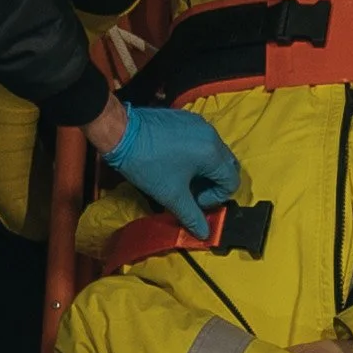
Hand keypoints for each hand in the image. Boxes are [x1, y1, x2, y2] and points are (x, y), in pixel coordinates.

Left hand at [104, 102, 240, 233]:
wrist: (121, 132)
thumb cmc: (148, 165)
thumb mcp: (171, 194)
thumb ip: (191, 215)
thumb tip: (205, 234)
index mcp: (212, 153)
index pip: (231, 181)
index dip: (216, 198)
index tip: (194, 201)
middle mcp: (212, 135)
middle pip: (227, 165)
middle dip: (215, 184)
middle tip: (194, 192)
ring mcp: (200, 124)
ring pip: (215, 152)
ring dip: (206, 170)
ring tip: (184, 179)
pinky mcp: (187, 118)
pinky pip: (202, 140)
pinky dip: (197, 155)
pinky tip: (176, 162)